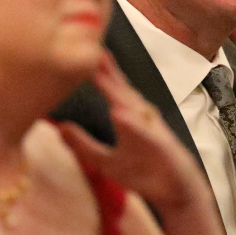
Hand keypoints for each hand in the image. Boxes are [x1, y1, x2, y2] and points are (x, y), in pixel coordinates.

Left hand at [58, 52, 206, 212]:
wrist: (176, 193)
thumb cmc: (143, 174)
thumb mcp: (105, 162)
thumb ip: (83, 145)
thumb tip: (59, 127)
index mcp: (128, 116)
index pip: (110, 88)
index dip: (96, 69)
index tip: (80, 45)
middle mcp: (140, 117)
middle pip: (120, 87)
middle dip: (105, 66)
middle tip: (90, 41)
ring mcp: (150, 129)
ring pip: (130, 104)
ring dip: (115, 85)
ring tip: (99, 67)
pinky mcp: (159, 146)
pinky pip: (142, 133)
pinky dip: (131, 123)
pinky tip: (117, 114)